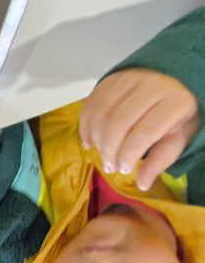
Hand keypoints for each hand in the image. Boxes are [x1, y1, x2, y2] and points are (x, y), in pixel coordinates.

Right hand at [80, 69, 199, 189]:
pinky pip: (91, 104)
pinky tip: (89, 141)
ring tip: (101, 154)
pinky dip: (85, 126)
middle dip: (109, 149)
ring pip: (101, 113)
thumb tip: (142, 184)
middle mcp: (151, 85)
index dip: (129, 154)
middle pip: (118, 122)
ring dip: (96, 139)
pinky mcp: (111, 78)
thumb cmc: (175, 113)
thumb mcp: (177, 138)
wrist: (172, 81)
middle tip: (109, 166)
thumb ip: (160, 160)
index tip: (124, 169)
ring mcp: (129, 78)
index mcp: (174, 101)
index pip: (144, 132)